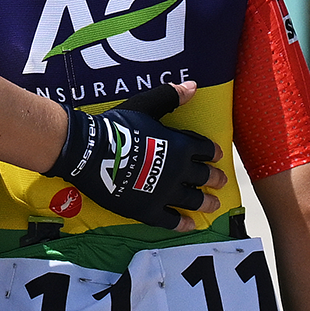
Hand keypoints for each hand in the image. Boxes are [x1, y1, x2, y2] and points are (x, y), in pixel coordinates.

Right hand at [52, 94, 222, 226]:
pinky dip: (182, 222)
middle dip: (214, 179)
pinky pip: (170, 219)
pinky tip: (190, 224)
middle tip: (220, 182)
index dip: (212, 152)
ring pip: (192, 199)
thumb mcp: (144, 106)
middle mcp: (179, 171)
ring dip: (205, 202)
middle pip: (204, 176)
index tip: (216, 156)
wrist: (89, 152)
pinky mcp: (147, 209)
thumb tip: (192, 86)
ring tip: (213, 205)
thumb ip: (170, 97)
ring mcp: (164, 192)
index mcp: (181, 146)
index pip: (205, 150)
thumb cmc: (116, 127)